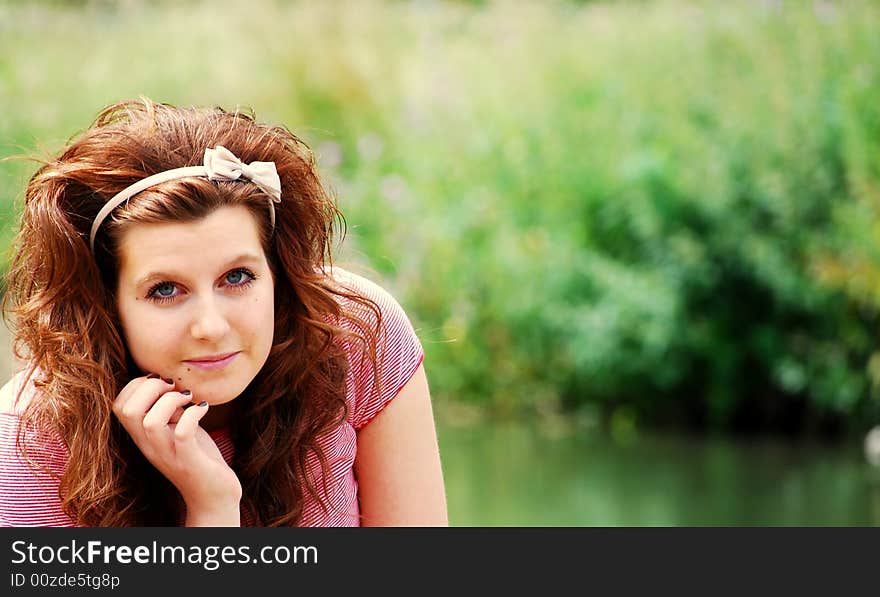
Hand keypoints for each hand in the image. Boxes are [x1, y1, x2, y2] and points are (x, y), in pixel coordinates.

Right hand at [112, 374, 241, 525]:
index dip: (136, 385)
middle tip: (174, 388)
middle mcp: (149, 446)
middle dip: (150, 387)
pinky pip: (183, 433)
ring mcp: (168, 454)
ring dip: (171, 400)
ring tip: (188, 398)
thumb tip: (166, 381)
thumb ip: (166, 408)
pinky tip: (203, 408)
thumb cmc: (197, 455)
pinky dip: (193, 414)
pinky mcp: (189, 461)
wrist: (213, 494)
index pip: (118, 406)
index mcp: (143, 437)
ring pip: (151, 422)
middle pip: (127, 410)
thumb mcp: (175, 427)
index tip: (162, 384)